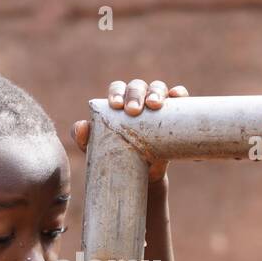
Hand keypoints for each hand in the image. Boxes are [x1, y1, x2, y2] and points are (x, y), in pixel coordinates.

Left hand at [74, 79, 188, 182]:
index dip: (117, 93)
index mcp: (120, 101)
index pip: (118, 88)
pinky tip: (178, 97)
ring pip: (159, 88)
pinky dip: (180, 95)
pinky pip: (179, 99)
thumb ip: (84, 138)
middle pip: (138, 86)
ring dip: (157, 92)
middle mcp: (139, 98)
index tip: (116, 106)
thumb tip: (82, 127)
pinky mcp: (174, 114)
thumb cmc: (116, 155)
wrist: (141, 174)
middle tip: (134, 110)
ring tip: (154, 105)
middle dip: (136, 94)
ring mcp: (158, 105)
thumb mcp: (97, 149)